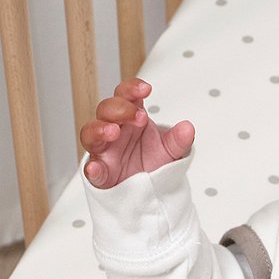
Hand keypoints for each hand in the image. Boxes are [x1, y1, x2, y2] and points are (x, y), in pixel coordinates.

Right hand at [80, 79, 194, 188]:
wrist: (149, 189)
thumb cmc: (152, 162)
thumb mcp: (170, 150)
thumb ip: (178, 140)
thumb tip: (188, 129)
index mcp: (129, 117)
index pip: (124, 94)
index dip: (132, 89)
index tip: (146, 90)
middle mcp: (114, 129)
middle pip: (106, 109)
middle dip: (121, 109)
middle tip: (140, 117)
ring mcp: (104, 150)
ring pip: (90, 133)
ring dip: (100, 129)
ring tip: (113, 132)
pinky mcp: (100, 172)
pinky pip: (92, 169)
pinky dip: (92, 168)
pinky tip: (95, 168)